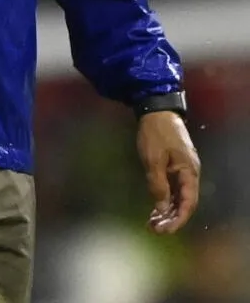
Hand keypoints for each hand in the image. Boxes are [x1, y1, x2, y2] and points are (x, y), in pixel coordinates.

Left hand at [137, 111, 200, 234]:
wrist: (156, 110)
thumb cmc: (156, 133)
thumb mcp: (153, 159)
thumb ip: (158, 185)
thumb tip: (162, 209)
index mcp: (189, 172)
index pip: (188, 203)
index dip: (178, 220)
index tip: (164, 231)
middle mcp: (189, 174)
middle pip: (184, 203)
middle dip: (171, 219)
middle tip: (154, 230)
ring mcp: (182, 170)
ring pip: (178, 198)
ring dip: (167, 212)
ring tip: (152, 224)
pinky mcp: (174, 166)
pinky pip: (173, 189)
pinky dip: (164, 200)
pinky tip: (154, 209)